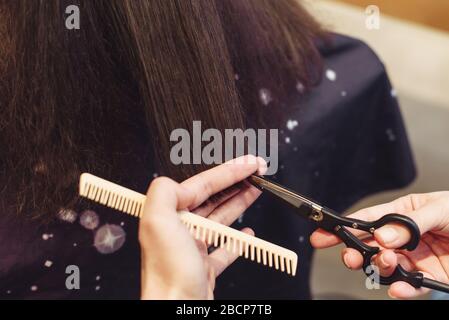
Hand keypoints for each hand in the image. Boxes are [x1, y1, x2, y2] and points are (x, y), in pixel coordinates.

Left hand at [139, 155, 266, 299]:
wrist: (178, 310)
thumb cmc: (169, 275)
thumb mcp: (158, 222)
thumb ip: (164, 192)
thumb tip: (178, 183)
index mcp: (169, 216)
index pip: (202, 185)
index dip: (229, 172)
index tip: (249, 165)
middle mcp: (179, 230)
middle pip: (211, 199)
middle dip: (235, 183)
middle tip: (255, 173)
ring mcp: (192, 248)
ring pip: (219, 219)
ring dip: (238, 204)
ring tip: (255, 192)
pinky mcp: (204, 267)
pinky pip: (223, 248)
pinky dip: (237, 240)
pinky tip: (247, 234)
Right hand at [310, 192, 448, 298]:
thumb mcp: (442, 209)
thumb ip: (411, 223)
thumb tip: (384, 236)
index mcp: (404, 214)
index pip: (369, 219)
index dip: (345, 226)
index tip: (324, 234)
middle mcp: (406, 238)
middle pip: (371, 246)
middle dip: (356, 251)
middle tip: (351, 256)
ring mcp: (416, 259)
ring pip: (386, 267)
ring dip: (380, 267)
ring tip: (385, 263)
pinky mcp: (430, 278)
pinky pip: (410, 286)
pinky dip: (402, 289)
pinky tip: (400, 287)